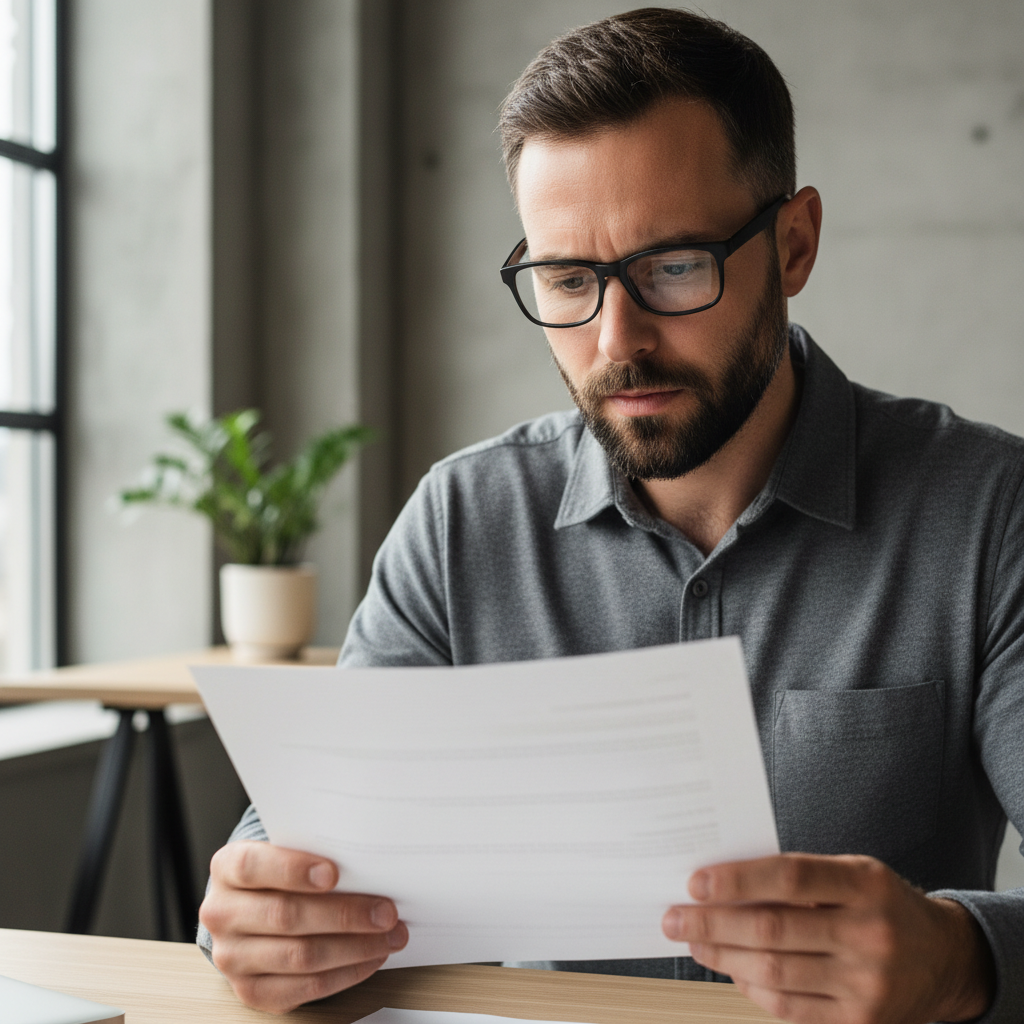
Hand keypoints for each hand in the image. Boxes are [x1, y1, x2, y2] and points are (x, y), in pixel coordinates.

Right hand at [199, 841, 407, 1012]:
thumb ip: (314, 851)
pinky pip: (305, 987)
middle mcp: (222, 914)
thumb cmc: (281, 872)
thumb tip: (368, 862)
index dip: (294, 870)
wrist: (250, 908)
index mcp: (227, 867)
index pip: (253, 867)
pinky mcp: (251, 991)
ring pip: (300, 956)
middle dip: (345, 914)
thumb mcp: (287, 849)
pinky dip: (346, 973)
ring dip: (355, 947)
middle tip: (387, 912)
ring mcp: (233, 957)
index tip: (334, 873)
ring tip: (391, 936)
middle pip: (285, 916)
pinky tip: (372, 957)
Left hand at [661, 853, 994, 1023]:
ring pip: (774, 973)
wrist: (945, 960)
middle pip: (773, 930)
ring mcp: (866, 985)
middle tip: (674, 917)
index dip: (737, 880)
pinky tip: (732, 969)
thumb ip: (798, 878)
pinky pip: (790, 1008)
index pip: (790, 878)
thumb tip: (722, 884)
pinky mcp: (860, 1022)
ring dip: (722, 957)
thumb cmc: (881, 905)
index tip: (695, 882)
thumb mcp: (853, 873)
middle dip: (712, 924)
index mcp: (865, 885)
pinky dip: (752, 988)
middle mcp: (869, 935)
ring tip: (694, 942)